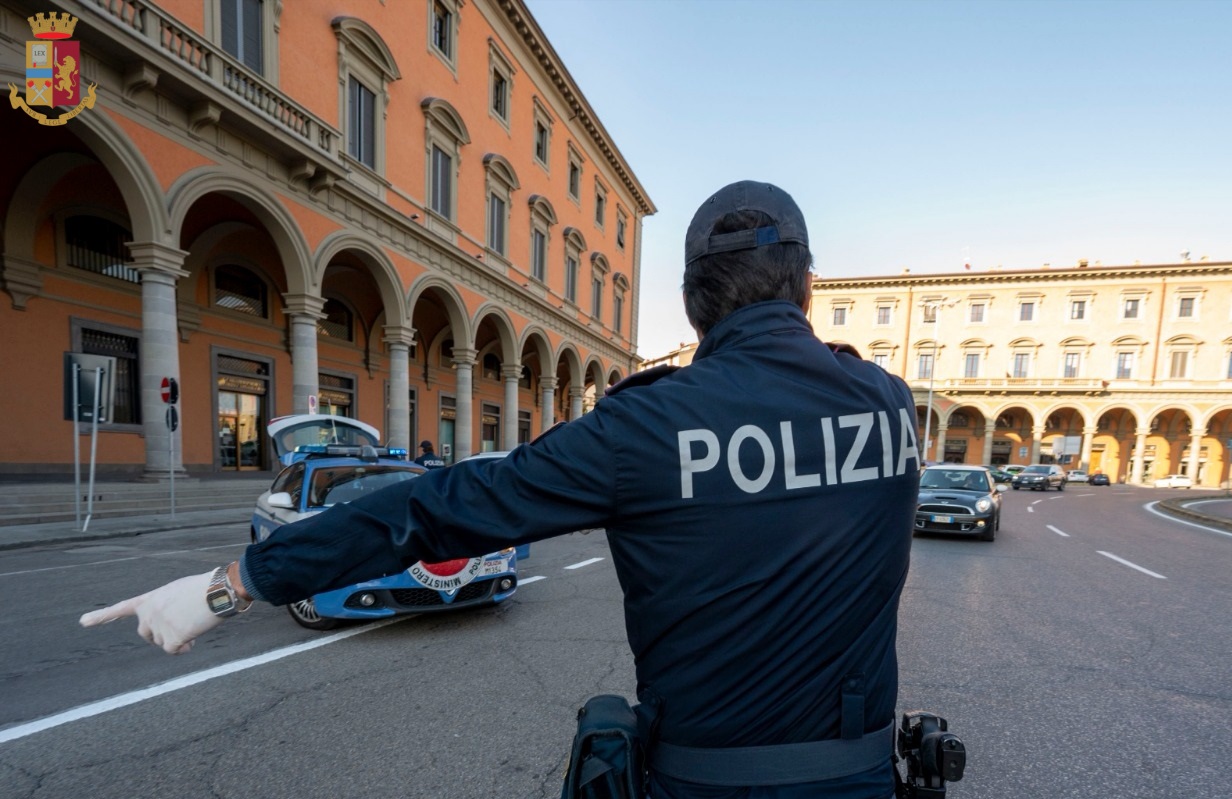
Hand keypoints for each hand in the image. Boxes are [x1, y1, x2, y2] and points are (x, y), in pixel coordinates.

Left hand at [79, 571, 222, 654]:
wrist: (217, 590)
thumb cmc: (204, 588)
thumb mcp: (177, 592)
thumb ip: (165, 607)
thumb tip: (171, 632)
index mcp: (150, 599)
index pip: (121, 608)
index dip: (102, 616)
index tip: (83, 622)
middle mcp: (149, 613)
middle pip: (147, 634)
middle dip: (160, 636)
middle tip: (180, 626)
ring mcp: (158, 626)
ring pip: (163, 644)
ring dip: (178, 638)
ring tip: (193, 622)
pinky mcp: (171, 637)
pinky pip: (174, 650)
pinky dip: (185, 647)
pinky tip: (195, 634)